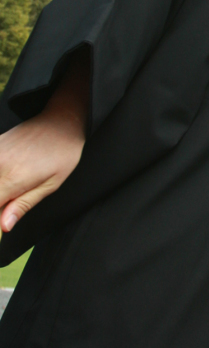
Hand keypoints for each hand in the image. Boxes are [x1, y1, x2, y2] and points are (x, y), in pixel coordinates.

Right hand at [0, 54, 88, 232]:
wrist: (62, 121)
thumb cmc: (62, 153)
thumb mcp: (50, 185)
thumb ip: (22, 205)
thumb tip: (4, 226)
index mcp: (13, 179)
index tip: (3, 219)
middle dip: (0, 200)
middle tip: (12, 200)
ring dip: (0, 187)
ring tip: (14, 186)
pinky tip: (10, 174)